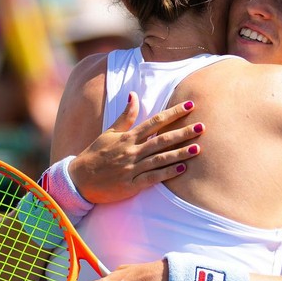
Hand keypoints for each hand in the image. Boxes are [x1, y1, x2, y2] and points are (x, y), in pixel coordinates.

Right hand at [70, 93, 204, 203]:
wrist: (79, 180)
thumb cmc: (96, 154)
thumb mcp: (109, 133)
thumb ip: (126, 116)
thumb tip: (134, 95)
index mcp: (128, 137)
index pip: (155, 121)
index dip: (173, 113)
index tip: (190, 105)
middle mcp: (131, 151)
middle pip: (162, 139)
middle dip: (183, 132)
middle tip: (202, 126)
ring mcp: (132, 168)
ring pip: (160, 158)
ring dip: (180, 153)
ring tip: (198, 148)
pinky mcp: (131, 185)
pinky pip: (152, 178)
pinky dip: (167, 173)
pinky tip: (182, 169)